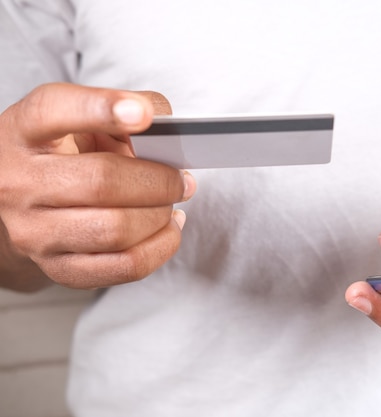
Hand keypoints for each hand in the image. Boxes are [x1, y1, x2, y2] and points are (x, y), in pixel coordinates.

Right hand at [0, 83, 195, 290]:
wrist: (23, 200)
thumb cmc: (63, 152)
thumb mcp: (82, 118)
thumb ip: (122, 112)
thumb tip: (167, 132)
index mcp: (24, 131)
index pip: (55, 111)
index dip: (103, 109)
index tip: (142, 113)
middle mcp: (19, 181)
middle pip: (103, 182)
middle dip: (158, 180)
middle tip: (180, 177)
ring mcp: (34, 231)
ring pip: (116, 230)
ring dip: (160, 215)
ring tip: (171, 202)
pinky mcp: (58, 267)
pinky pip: (125, 266)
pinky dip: (160, 246)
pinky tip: (166, 228)